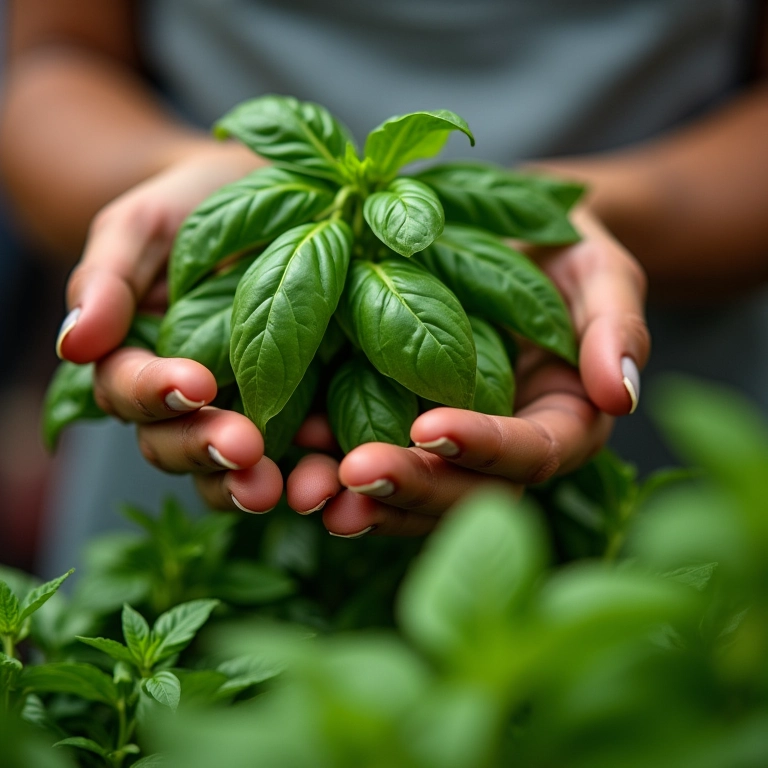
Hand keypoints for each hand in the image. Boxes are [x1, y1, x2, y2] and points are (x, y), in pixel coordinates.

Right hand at [56, 144, 285, 512]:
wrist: (275, 193)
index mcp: (139, 359)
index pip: (128, 391)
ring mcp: (243, 408)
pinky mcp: (299, 407)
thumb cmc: (195, 203)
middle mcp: (187, 398)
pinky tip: (336, 454)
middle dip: (206, 452)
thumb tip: (73, 344)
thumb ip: (107, 279)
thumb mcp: (143, 224)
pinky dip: (314, 461)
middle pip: (175, 445)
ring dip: (255, 483)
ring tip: (294, 484)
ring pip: (231, 468)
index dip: (155, 393)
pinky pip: (299, 450)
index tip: (193, 383)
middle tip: (244, 449)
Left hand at [284, 208, 649, 535]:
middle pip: (465, 492)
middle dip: (410, 487)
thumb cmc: (559, 247)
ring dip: (362, 498)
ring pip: (414, 494)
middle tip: (351, 474)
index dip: (484, 446)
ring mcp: (450, 444)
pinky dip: (334, 464)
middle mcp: (503, 448)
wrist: (501, 234)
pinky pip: (372, 458)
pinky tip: (295, 454)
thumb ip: (616, 326)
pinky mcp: (400, 424)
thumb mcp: (599, 270)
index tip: (429, 428)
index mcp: (560, 421)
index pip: (531, 452)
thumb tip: (621, 396)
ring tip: (309, 488)